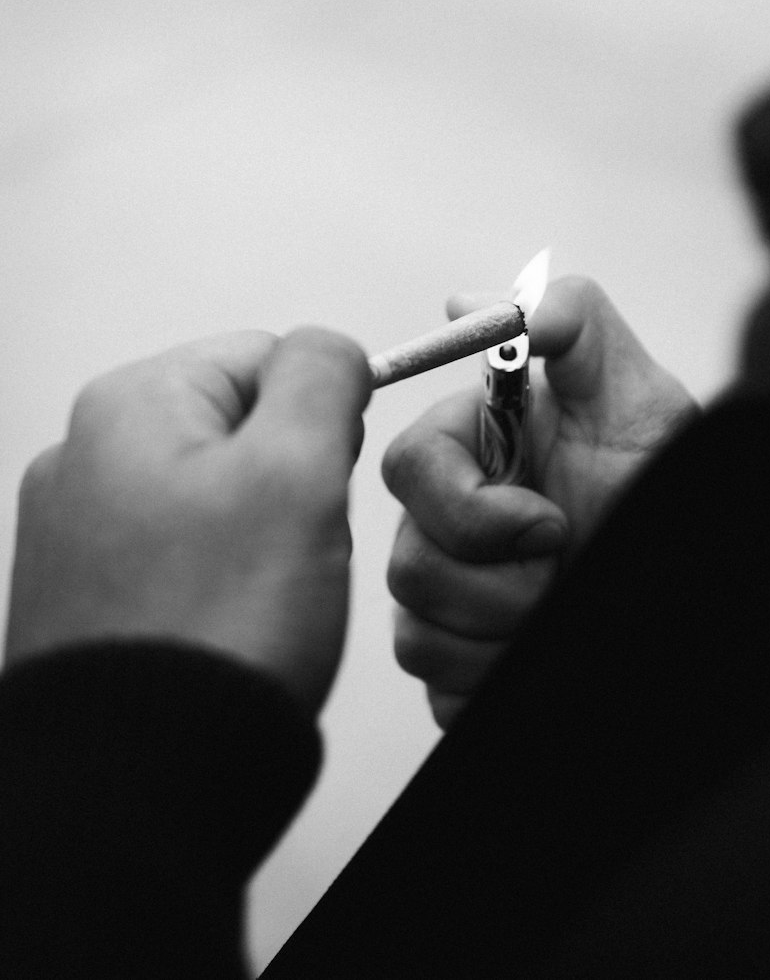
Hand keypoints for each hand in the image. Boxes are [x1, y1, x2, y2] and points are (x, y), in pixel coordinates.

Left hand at [5, 328, 370, 714]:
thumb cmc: (215, 630)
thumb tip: (330, 349)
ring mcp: (79, 527)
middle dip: (289, 482)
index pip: (269, 356)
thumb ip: (322, 376)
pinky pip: (185, 554)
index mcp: (131, 404)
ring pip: (221, 494)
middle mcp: (86, 455)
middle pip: (244, 427)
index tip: (320, 483)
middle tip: (287, 548)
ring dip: (259, 534)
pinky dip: (218, 579)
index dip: (321, 418)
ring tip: (255, 597)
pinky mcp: (88, 589)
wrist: (143, 781)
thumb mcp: (297, 471)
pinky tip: (222, 622)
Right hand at [382, 276, 697, 726]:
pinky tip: (542, 653)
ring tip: (563, 611)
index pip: (407, 472)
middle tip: (566, 572)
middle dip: (499, 586)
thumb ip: (571, 325)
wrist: (693, 577)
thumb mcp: (638, 395)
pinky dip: (497, 681)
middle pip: (407, 565)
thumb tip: (465, 303)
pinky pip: (442, 693)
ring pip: (418, 636)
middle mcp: (444, 523)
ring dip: (506, 634)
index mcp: (470, 451)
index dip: (471, 509)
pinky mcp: (458, 663)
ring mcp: (446, 598)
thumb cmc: (661, 481)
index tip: (552, 523)